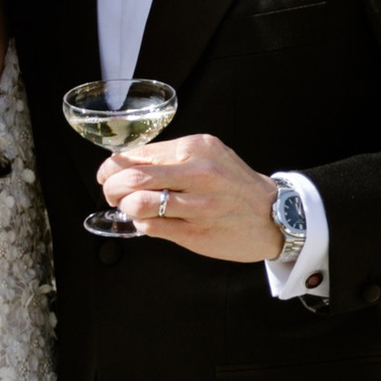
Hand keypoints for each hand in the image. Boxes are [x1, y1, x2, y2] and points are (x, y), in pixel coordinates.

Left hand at [97, 129, 283, 263]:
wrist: (274, 214)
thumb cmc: (235, 184)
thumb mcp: (209, 155)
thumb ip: (172, 157)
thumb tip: (128, 164)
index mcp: (196, 148)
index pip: (138, 154)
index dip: (112, 167)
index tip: (107, 175)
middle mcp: (197, 174)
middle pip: (133, 179)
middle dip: (112, 188)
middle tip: (112, 193)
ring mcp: (197, 205)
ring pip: (139, 205)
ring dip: (126, 208)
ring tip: (130, 208)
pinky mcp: (196, 232)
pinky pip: (152, 228)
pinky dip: (142, 224)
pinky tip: (150, 221)